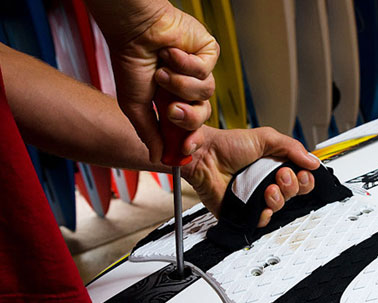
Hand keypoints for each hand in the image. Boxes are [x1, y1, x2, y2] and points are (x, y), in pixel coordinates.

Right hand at [85, 0, 218, 161]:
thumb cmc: (131, 61)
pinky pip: (206, 71)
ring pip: (206, 94)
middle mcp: (187, 87)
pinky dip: (185, 65)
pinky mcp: (208, 54)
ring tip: (163, 72)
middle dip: (188, 116)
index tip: (184, 149)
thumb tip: (157, 157)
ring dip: (181, 85)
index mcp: (172, 101)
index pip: (190, 127)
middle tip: (171, 109)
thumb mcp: (135, 106)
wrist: (134, 30)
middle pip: (202, 115)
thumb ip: (149, 133)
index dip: (190, 139)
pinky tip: (171, 54)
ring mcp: (199, 70)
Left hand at [181, 126, 319, 226]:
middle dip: (292, 185)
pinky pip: (262, 220)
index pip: (301, 177)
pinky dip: (265, 214)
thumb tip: (313, 161)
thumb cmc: (227, 145)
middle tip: (280, 175)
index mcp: (276, 165)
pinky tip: (261, 202)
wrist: (204, 157)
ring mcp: (256, 197)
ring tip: (267, 188)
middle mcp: (268, 182)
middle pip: (294, 193)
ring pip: (281, 207)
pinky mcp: (244, 211)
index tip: (301, 171)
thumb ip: (291, 147)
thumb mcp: (265, 137)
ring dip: (279, 197)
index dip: (305, 177)